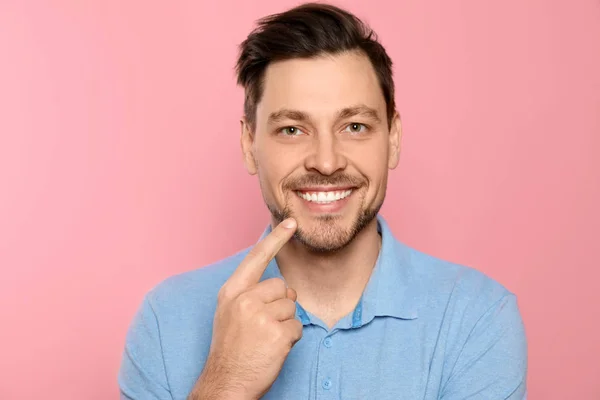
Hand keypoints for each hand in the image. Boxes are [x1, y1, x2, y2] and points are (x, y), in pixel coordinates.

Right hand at [190, 218, 302, 399]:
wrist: (226, 384)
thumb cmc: (231, 350)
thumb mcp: (230, 313)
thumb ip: (250, 294)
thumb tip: (283, 288)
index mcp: (231, 292)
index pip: (256, 258)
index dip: (276, 239)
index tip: (291, 223)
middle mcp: (244, 300)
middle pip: (282, 287)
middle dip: (281, 305)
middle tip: (264, 326)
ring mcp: (260, 317)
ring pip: (292, 307)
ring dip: (285, 323)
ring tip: (266, 339)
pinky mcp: (276, 334)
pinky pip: (297, 326)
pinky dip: (290, 339)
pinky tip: (273, 349)